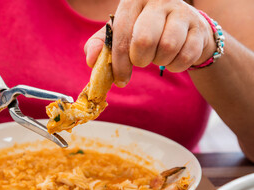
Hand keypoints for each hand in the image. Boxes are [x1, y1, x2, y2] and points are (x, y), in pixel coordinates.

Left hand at [84, 0, 216, 86]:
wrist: (182, 27)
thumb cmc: (143, 30)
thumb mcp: (120, 33)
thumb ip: (102, 45)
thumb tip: (91, 61)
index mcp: (133, 0)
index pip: (121, 34)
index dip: (118, 62)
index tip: (120, 79)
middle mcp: (159, 0)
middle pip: (144, 40)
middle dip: (139, 60)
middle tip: (141, 60)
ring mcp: (182, 11)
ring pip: (166, 48)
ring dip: (159, 61)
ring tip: (157, 55)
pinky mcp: (199, 27)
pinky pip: (185, 57)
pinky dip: (176, 66)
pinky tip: (172, 58)